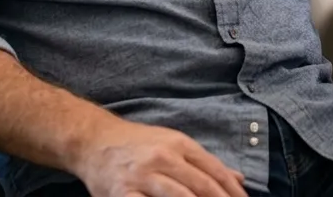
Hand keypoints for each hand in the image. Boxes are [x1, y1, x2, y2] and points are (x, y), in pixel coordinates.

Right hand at [74, 119, 246, 196]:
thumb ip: (204, 162)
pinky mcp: (123, 194)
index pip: (214, 171)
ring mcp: (142, 177)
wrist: (94, 141)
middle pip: (201, 186)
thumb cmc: (138, 144)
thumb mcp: (173, 144)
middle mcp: (162, 158)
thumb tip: (238, 179)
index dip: (233, 192)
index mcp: (179, 145)